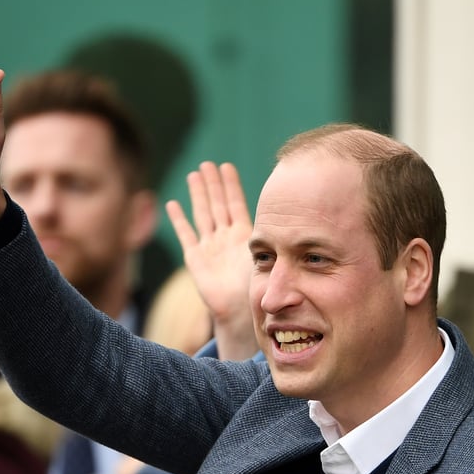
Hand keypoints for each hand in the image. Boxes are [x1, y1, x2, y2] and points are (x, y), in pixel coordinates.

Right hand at [166, 162, 258, 359]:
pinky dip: (179, 220)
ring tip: (194, 175)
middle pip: (217, 204)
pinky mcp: (196, 258)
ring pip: (202, 214)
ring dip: (198, 195)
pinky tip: (172, 205)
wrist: (240, 310)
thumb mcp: (268, 259)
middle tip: (207, 164)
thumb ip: (274, 244)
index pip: (235, 203)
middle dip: (213, 184)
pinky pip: (186, 235)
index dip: (231, 185)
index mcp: (243, 235)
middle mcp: (225, 237)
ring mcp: (210, 246)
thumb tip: (300, 228)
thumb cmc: (256, 287)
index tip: (227, 166)